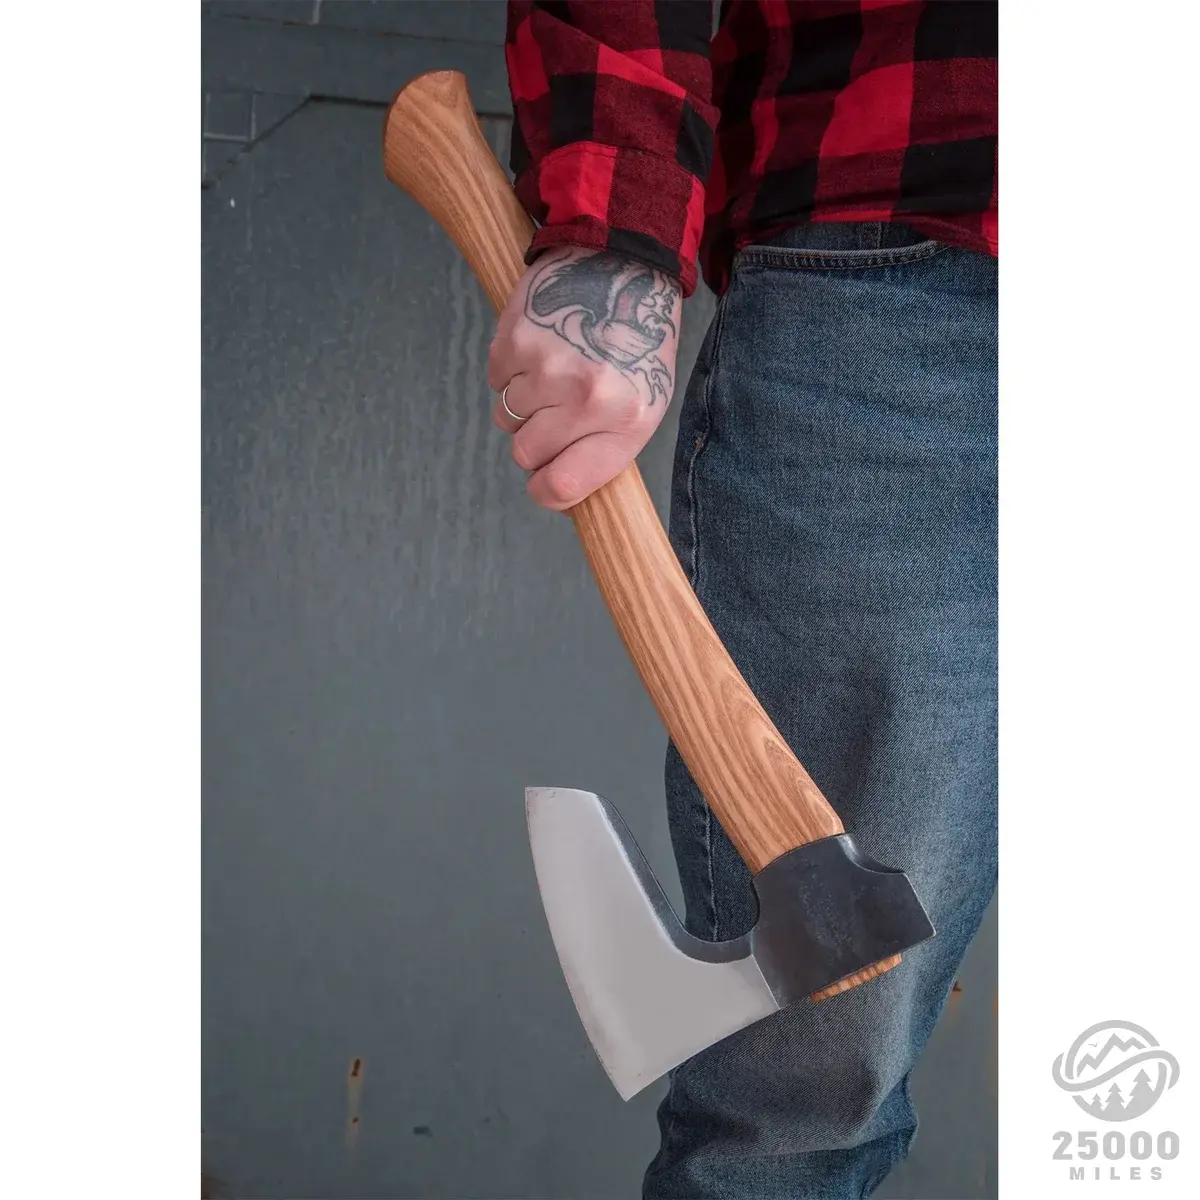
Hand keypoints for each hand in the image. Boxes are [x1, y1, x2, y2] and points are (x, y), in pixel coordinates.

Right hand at [488, 247, 681, 510]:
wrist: (626, 263)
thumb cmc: (636, 344)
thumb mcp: (643, 405)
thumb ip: (603, 449)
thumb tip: (556, 486)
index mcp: (625, 423)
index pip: (562, 485)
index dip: (545, 491)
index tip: (545, 482)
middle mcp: (585, 398)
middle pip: (525, 454)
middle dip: (534, 440)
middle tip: (556, 413)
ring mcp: (548, 367)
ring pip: (506, 417)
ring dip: (523, 403)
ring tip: (554, 373)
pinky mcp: (517, 338)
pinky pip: (495, 380)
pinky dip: (510, 371)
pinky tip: (541, 350)